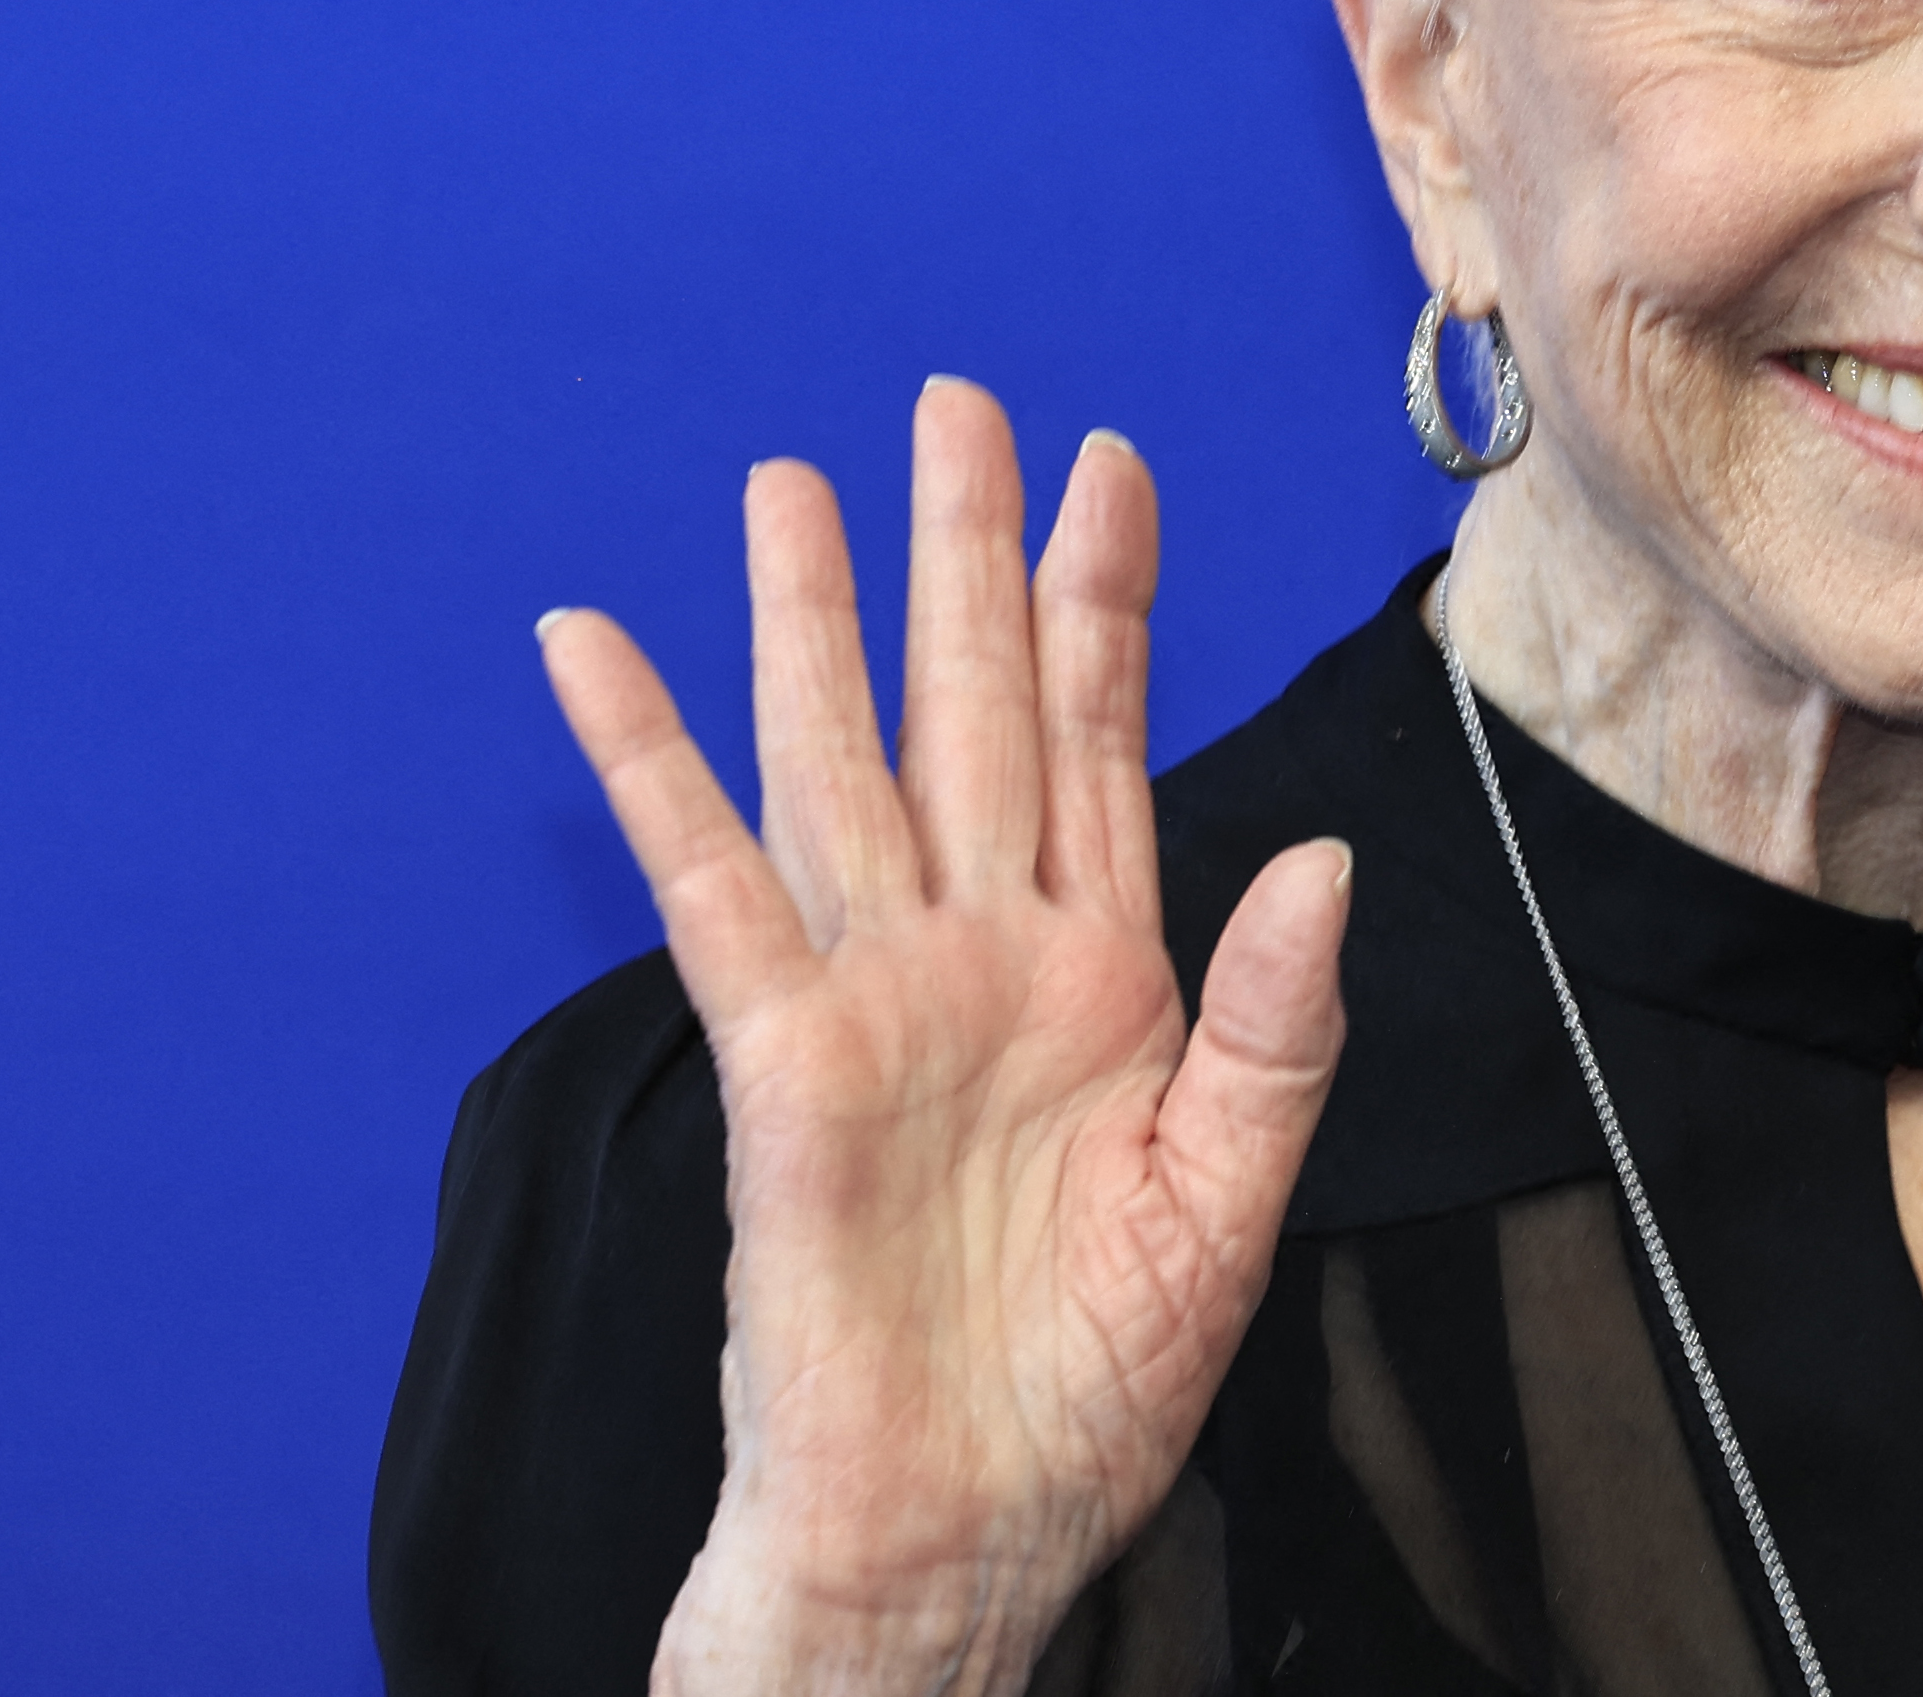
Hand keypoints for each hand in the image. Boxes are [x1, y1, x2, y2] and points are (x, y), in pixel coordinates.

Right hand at [538, 379, 1348, 1696]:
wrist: (973, 1522)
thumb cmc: (1096, 1383)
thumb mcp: (1234, 1196)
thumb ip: (1277, 1023)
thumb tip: (1324, 852)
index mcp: (1108, 974)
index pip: (1107, 738)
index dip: (1107, 602)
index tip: (1114, 466)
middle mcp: (987, 951)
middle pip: (977, 707)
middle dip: (968, 556)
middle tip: (961, 401)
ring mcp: (877, 991)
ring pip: (842, 757)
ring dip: (813, 619)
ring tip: (789, 480)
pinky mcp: (781, 1056)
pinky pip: (709, 880)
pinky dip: (650, 762)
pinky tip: (599, 652)